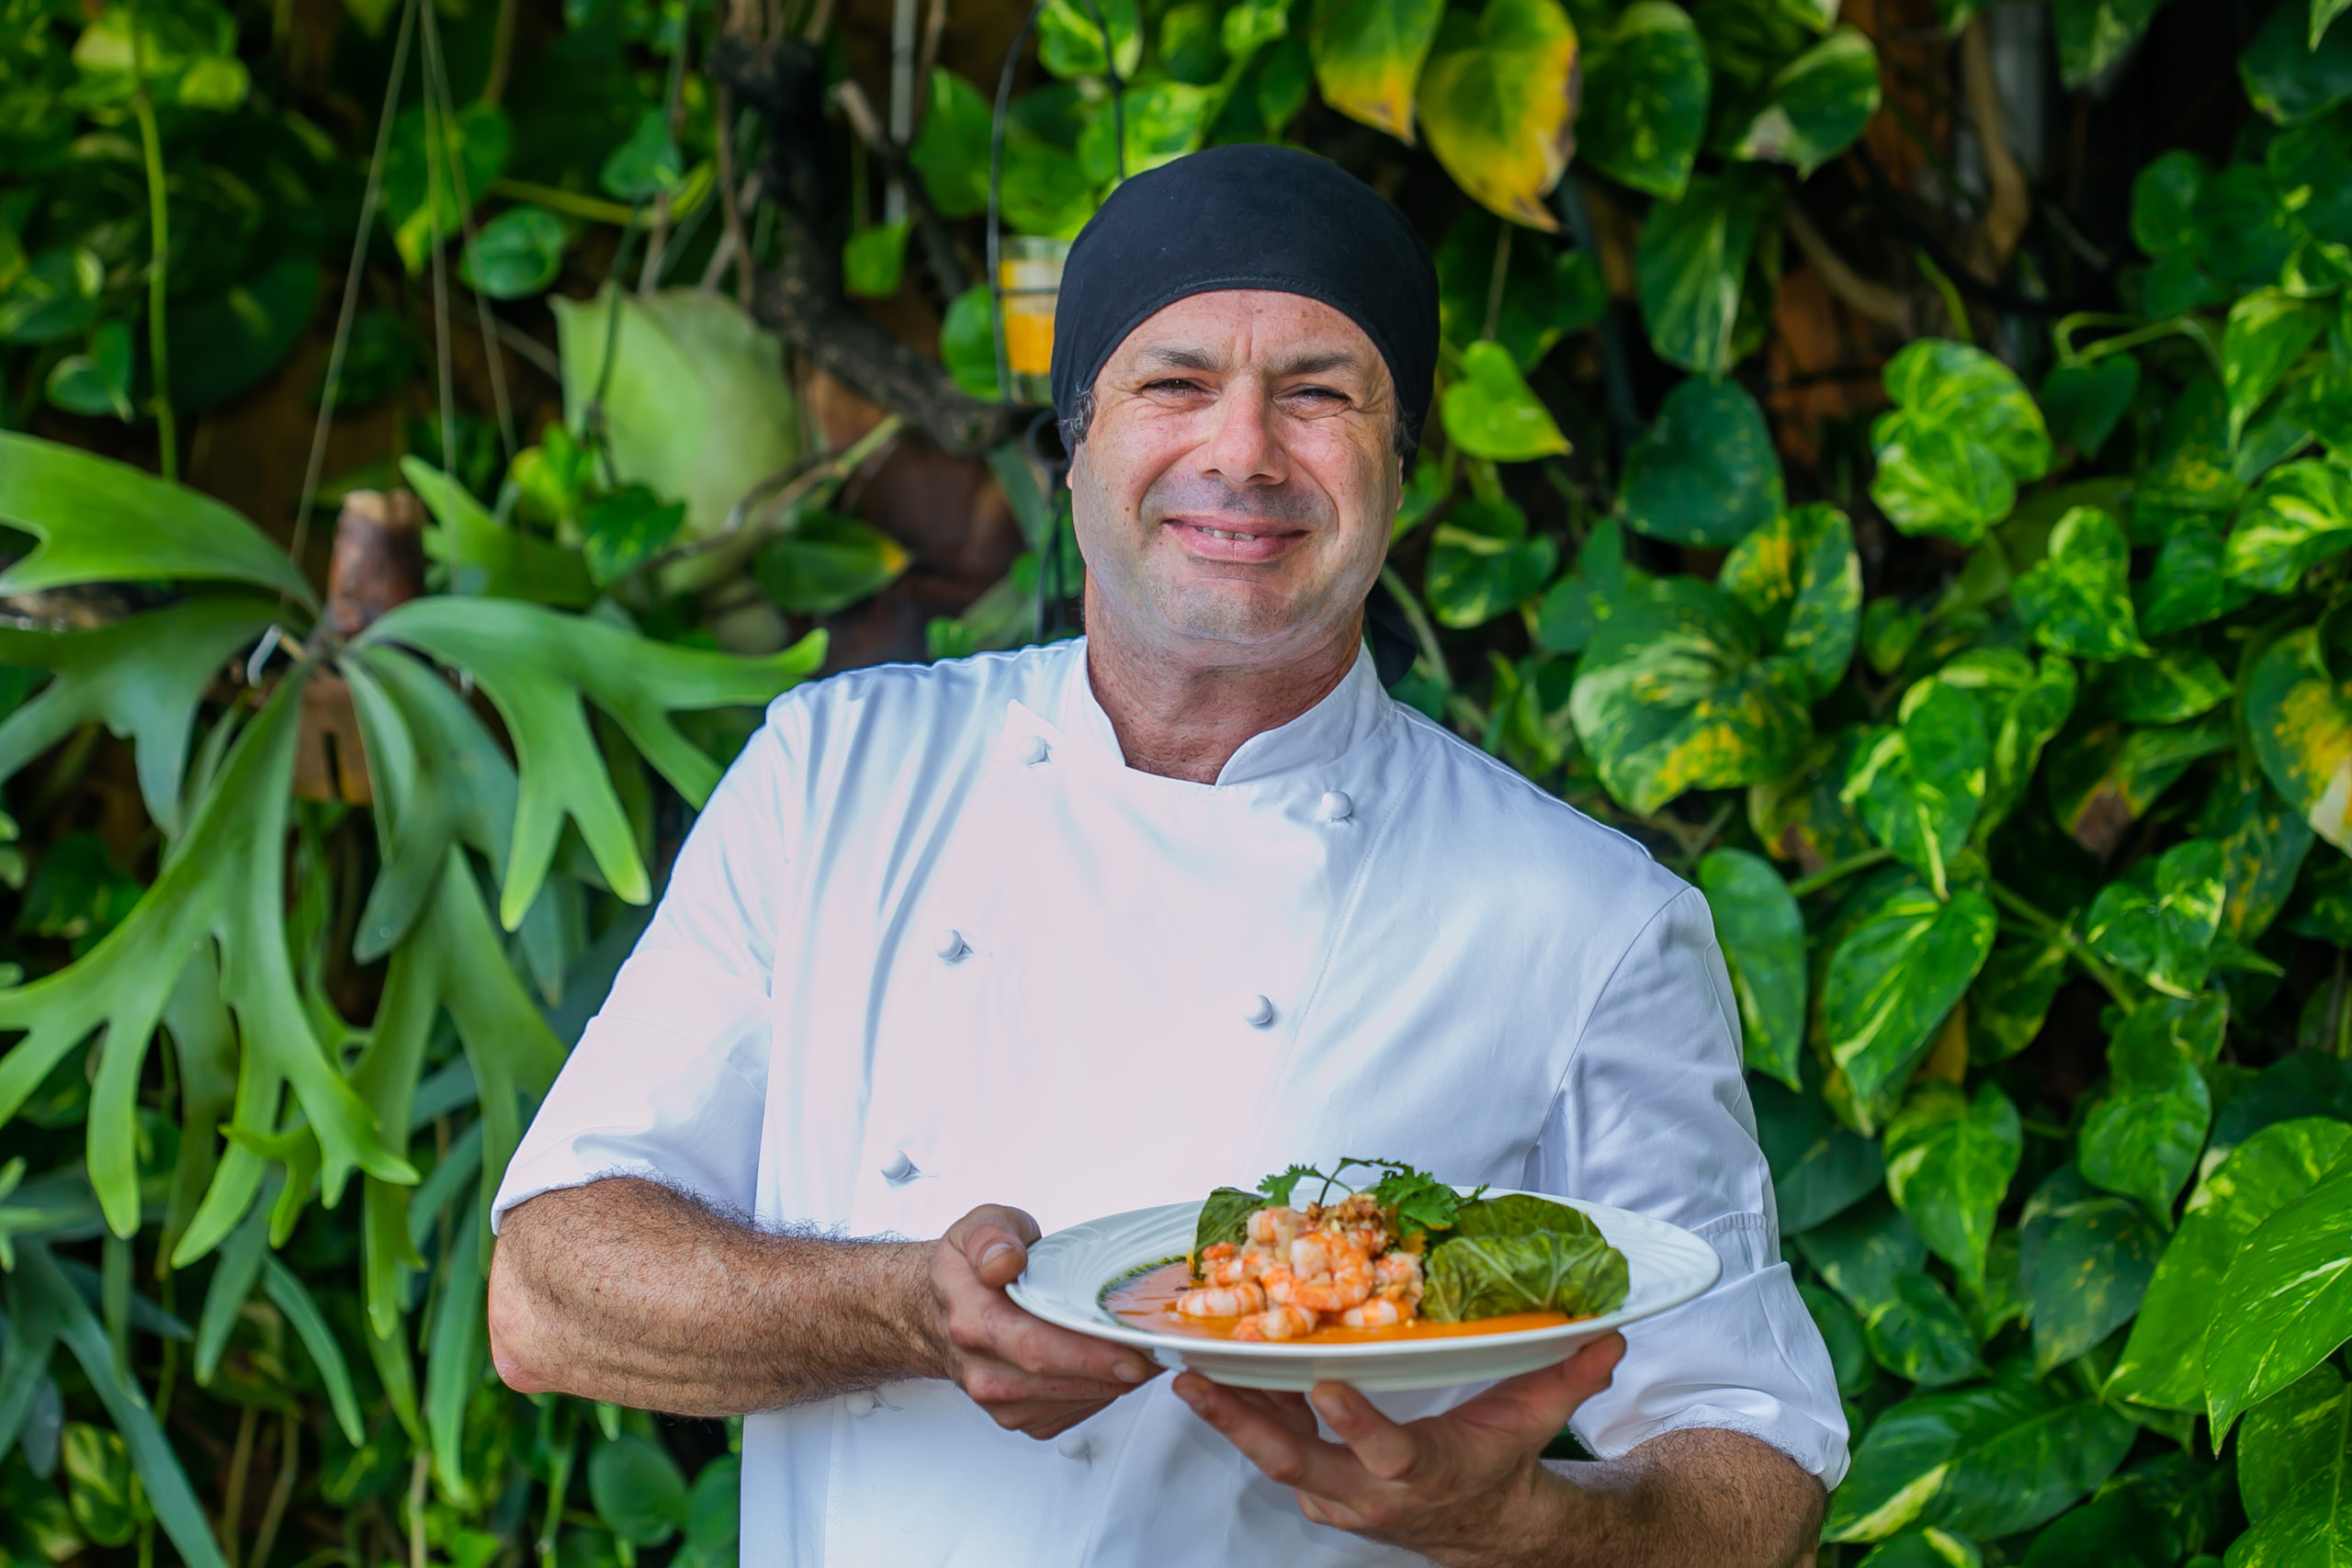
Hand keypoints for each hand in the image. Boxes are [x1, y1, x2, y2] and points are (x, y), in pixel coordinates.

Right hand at [921, 1204, 1160, 1438]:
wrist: (938, 1313)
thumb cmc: (968, 1270)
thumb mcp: (977, 1227)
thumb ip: (992, 1236)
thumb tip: (1004, 1261)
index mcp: (973, 1320)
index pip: (1034, 1347)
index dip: (1088, 1355)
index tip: (1132, 1351)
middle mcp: (983, 1370)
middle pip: (1058, 1380)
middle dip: (1115, 1370)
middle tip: (1160, 1352)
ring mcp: (1000, 1400)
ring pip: (1071, 1402)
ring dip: (1114, 1382)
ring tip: (1148, 1352)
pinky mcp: (1019, 1417)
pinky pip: (1072, 1413)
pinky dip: (1102, 1392)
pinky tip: (1116, 1367)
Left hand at [1171, 1332, 1626, 1567]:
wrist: (1480, 1527)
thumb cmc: (1501, 1462)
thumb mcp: (1535, 1420)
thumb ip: (1570, 1377)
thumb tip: (1610, 1334)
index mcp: (1421, 1472)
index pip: (1384, 1452)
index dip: (1354, 1423)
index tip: (1323, 1384)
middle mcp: (1369, 1492)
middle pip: (1296, 1462)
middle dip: (1243, 1424)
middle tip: (1196, 1382)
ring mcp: (1336, 1496)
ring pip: (1273, 1456)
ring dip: (1229, 1417)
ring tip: (1184, 1370)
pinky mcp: (1317, 1489)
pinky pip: (1273, 1450)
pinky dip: (1245, 1415)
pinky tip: (1217, 1372)